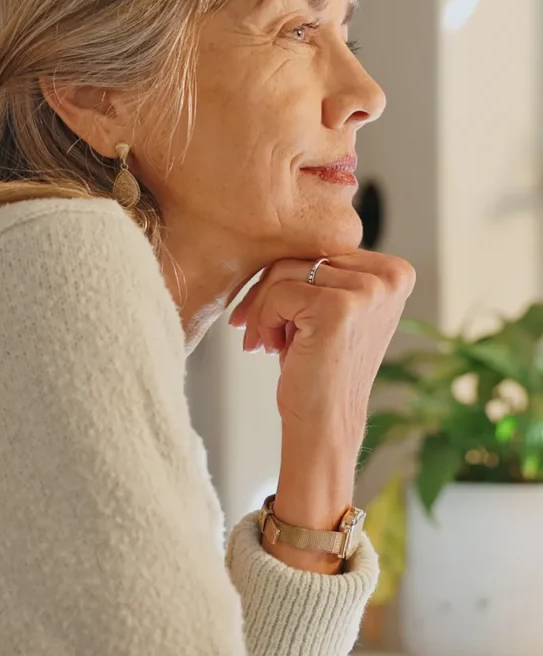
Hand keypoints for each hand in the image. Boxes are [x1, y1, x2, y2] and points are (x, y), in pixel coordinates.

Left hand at [229, 251, 414, 571]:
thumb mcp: (330, 308)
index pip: (322, 248)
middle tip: (259, 331)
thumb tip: (276, 230)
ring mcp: (368, 291)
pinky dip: (263, 320)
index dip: (288, 278)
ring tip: (269, 342)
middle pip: (303, 255)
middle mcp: (390, 277)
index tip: (274, 314)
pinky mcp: (339, 307)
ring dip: (264, 308)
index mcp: (395, 272)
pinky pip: (278, 292)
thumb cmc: (319, 367)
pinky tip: (271, 348)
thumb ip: (323, 271)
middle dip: (270, 292)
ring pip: (285, 271)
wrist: (324, 424)